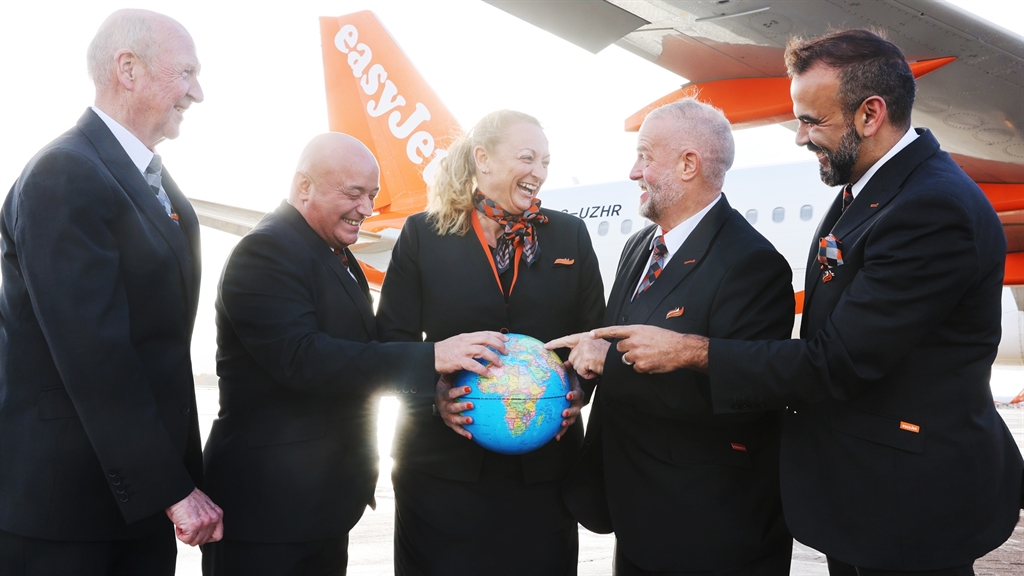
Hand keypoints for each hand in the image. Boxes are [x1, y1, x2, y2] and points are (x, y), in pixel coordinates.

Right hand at [165, 487, 223, 545]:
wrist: (178, 493)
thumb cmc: (187, 499)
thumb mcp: (204, 509)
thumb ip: (207, 519)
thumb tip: (204, 532)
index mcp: (217, 514)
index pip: (217, 535)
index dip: (206, 538)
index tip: (199, 535)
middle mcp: (213, 518)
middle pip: (204, 540)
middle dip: (193, 536)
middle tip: (187, 527)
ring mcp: (204, 523)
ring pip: (195, 541)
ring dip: (186, 535)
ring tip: (183, 524)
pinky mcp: (194, 526)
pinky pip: (187, 539)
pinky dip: (180, 535)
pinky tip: (179, 525)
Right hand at [435, 331, 507, 375]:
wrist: (430, 356)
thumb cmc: (444, 352)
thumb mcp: (458, 344)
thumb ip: (469, 344)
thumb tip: (483, 348)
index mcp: (466, 337)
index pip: (485, 333)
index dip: (498, 335)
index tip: (507, 339)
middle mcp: (465, 341)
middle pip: (487, 339)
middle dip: (499, 345)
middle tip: (506, 352)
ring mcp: (462, 350)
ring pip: (482, 351)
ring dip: (493, 357)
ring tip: (499, 364)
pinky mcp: (458, 360)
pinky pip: (474, 365)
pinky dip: (482, 369)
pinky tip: (487, 374)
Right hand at [435, 374, 474, 439]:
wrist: (436, 399)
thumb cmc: (445, 388)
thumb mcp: (446, 380)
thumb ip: (453, 373)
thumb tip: (463, 362)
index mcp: (443, 395)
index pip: (451, 393)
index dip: (459, 391)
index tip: (469, 389)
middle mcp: (444, 406)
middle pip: (452, 407)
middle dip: (462, 406)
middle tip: (472, 404)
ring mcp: (446, 416)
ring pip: (454, 419)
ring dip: (462, 420)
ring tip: (470, 420)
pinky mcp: (449, 423)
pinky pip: (456, 429)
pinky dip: (463, 432)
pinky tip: (470, 435)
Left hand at [545, 332, 608, 378]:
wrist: (618, 361)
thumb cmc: (608, 357)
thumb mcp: (593, 350)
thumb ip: (580, 352)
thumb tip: (566, 363)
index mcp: (585, 336)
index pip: (567, 339)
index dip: (555, 343)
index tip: (545, 346)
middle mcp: (584, 340)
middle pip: (571, 357)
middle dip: (580, 364)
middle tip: (593, 363)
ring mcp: (585, 349)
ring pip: (575, 365)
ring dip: (584, 370)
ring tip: (595, 366)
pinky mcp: (586, 358)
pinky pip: (580, 371)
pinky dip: (587, 374)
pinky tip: (595, 369)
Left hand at [555, 371, 585, 440]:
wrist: (572, 390)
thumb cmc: (569, 380)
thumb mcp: (569, 374)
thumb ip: (567, 368)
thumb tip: (566, 361)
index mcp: (578, 393)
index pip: (577, 394)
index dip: (573, 395)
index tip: (568, 395)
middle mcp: (577, 404)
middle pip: (575, 409)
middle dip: (570, 412)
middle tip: (563, 413)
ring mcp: (573, 412)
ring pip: (572, 419)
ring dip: (567, 423)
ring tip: (561, 424)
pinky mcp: (568, 418)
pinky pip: (565, 426)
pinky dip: (561, 432)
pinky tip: (556, 437)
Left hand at [590, 326, 708, 373]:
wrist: (680, 349)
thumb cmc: (666, 339)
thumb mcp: (649, 330)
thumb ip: (636, 334)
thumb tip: (627, 340)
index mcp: (636, 330)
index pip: (614, 331)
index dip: (601, 332)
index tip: (591, 334)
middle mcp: (634, 341)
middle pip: (619, 348)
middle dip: (626, 350)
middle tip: (640, 350)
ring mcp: (637, 354)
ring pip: (626, 359)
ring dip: (634, 359)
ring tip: (648, 355)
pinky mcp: (641, 365)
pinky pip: (635, 368)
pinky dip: (642, 367)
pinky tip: (652, 362)